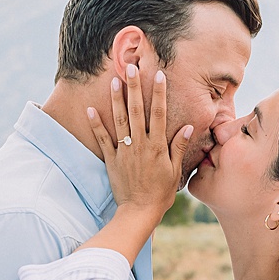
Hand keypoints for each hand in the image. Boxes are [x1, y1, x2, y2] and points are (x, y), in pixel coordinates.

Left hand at [86, 63, 193, 218]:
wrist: (139, 211)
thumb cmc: (160, 192)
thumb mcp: (175, 170)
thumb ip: (179, 147)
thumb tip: (187, 127)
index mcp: (157, 145)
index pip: (159, 113)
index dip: (158, 93)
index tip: (158, 75)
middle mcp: (140, 144)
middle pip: (136, 110)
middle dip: (134, 87)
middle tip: (130, 68)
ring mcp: (124, 151)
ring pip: (119, 120)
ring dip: (116, 99)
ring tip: (114, 81)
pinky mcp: (111, 159)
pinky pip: (103, 139)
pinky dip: (96, 124)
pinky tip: (90, 109)